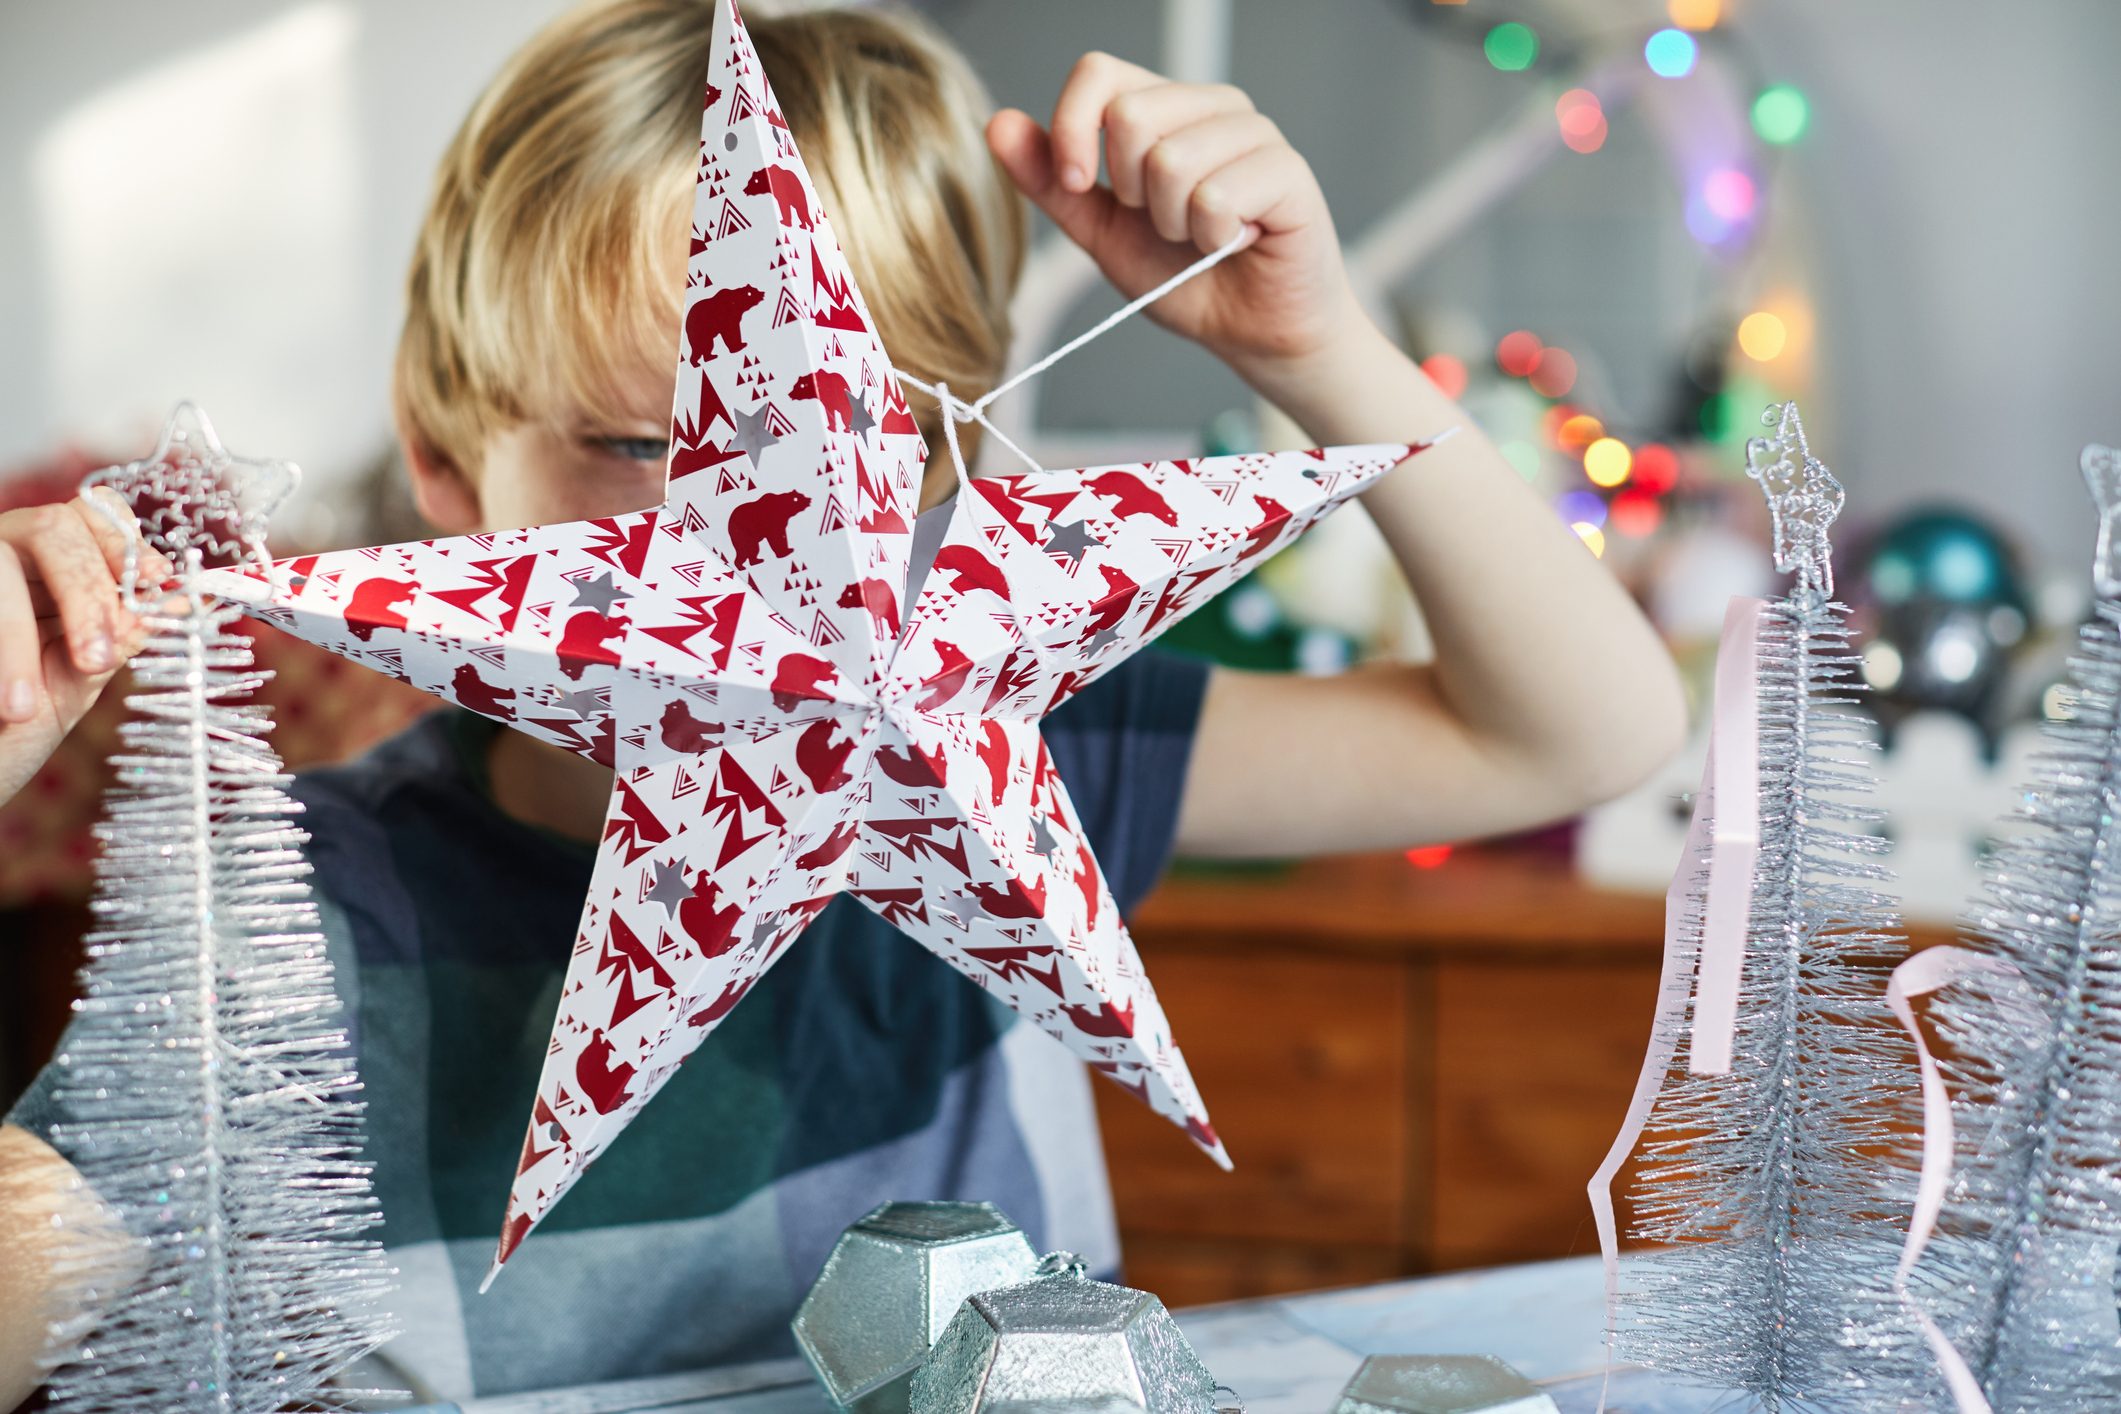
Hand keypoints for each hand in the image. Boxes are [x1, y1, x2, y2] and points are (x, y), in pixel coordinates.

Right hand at [0, 489, 169, 803]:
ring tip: (25, 708)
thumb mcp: (78, 680)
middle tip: (95, 661)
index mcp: (54, 562)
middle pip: (53, 528)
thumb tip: (181, 600)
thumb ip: (122, 638)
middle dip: (85, 594)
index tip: (154, 584)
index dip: (125, 543)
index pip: (96, 513)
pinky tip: (3, 705)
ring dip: (18, 636)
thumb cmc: (16, 725)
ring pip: (0, 563)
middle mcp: (7, 549)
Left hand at [987, 52, 1369, 380]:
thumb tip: (999, 125)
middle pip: (1130, 115)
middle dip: (1130, 192)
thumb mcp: (1101, 233)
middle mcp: (1211, 107)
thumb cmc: (1187, 278)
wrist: (1250, 332)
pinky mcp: (1287, 170)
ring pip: (1171, 159)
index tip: (1075, 183)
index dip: (1073, 128)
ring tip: (1204, 237)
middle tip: (1166, 224)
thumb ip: (1052, 183)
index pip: (1099, 73)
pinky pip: (1217, 195)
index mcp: (1164, 108)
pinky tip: (1235, 243)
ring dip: (1174, 224)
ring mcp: (1254, 133)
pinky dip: (1212, 238)